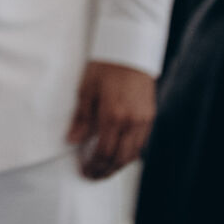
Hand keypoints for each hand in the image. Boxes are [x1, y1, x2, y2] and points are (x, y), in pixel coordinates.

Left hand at [65, 60, 155, 179]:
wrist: (129, 49)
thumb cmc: (105, 66)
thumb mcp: (86, 89)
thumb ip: (81, 118)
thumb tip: (72, 140)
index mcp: (113, 115)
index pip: (104, 152)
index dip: (94, 166)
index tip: (85, 171)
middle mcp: (131, 121)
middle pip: (120, 158)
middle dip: (106, 171)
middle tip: (93, 175)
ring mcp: (144, 119)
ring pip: (133, 153)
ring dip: (118, 165)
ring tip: (104, 168)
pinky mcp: (150, 115)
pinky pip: (141, 142)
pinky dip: (129, 153)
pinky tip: (118, 153)